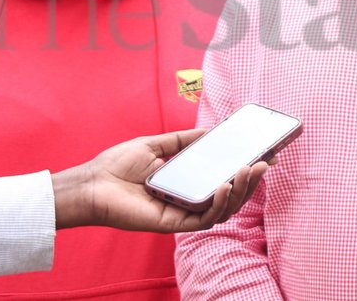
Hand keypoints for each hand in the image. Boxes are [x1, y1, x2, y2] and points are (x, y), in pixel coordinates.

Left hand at [51, 130, 266, 232]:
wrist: (92, 184)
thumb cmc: (117, 165)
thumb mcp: (155, 144)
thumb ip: (182, 140)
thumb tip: (208, 131)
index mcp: (185, 183)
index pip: (222, 179)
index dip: (244, 171)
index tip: (263, 155)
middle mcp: (187, 200)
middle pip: (228, 196)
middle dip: (249, 182)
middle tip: (263, 163)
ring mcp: (182, 214)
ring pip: (222, 210)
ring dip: (240, 192)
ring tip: (249, 172)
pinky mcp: (173, 224)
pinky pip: (204, 220)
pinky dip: (218, 204)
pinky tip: (224, 187)